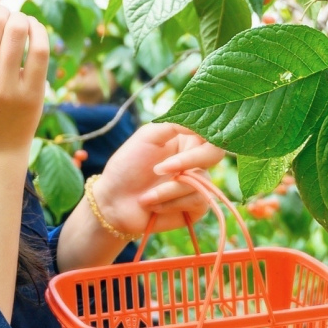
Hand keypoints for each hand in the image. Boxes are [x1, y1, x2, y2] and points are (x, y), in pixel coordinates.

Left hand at [90, 123, 222, 237]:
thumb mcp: (147, 136)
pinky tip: (153, 206)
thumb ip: (174, 123)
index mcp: (187, 139)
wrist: (114, 203)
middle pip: (214, 154)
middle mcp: (196, 160)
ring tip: (144, 197)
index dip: (206, 133)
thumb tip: (200, 121)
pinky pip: (198, 200)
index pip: (210, 130)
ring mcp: (199, 184)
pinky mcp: (197, 206)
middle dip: (185, 162)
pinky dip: (171, 203)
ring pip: (200, 181)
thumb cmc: (127, 167)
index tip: (189, 134)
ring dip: (167, 190)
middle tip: (157, 169)